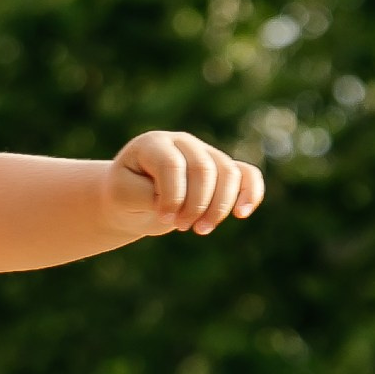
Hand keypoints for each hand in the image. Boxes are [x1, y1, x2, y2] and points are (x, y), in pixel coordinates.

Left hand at [109, 131, 265, 236]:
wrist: (132, 198)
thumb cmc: (125, 194)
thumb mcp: (123, 196)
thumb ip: (148, 195)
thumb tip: (181, 201)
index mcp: (154, 144)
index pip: (173, 165)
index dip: (172, 196)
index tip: (164, 217)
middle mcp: (183, 143)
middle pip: (204, 169)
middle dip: (196, 204)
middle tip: (181, 227)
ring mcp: (206, 154)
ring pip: (228, 173)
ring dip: (219, 207)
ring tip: (202, 230)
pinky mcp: (221, 170)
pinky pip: (247, 175)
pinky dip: (251, 193)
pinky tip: (242, 214)